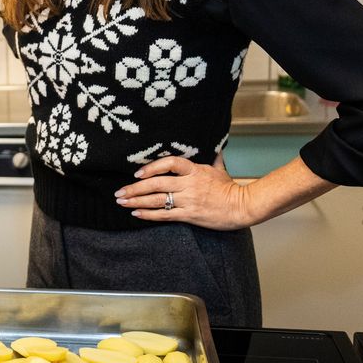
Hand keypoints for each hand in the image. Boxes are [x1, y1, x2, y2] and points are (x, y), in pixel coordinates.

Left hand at [114, 155, 254, 230]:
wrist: (242, 207)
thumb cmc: (230, 188)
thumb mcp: (219, 169)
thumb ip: (212, 158)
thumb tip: (214, 147)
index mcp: (195, 170)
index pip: (169, 163)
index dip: (151, 167)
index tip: (138, 172)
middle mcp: (189, 184)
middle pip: (156, 184)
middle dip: (134, 188)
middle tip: (119, 191)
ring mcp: (188, 200)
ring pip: (157, 200)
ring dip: (136, 200)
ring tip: (122, 202)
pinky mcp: (189, 215)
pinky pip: (164, 215)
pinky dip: (148, 214)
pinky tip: (136, 213)